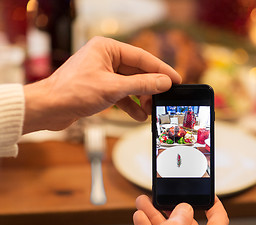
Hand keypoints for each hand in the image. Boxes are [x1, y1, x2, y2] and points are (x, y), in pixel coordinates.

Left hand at [23, 36, 180, 133]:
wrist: (48, 108)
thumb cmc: (72, 92)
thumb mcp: (113, 88)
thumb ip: (142, 85)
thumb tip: (164, 82)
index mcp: (107, 48)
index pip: (142, 57)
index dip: (161, 70)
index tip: (176, 79)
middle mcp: (106, 58)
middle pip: (137, 72)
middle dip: (150, 89)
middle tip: (163, 99)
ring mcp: (103, 72)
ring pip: (130, 84)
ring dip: (141, 99)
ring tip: (150, 110)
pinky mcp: (100, 86)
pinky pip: (121, 93)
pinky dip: (130, 104)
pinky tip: (138, 115)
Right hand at [133, 195, 228, 224]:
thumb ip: (178, 218)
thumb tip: (183, 209)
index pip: (218, 218)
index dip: (213, 204)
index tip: (207, 195)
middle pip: (186, 222)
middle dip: (170, 207)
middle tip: (163, 196)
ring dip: (154, 215)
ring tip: (143, 202)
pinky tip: (140, 218)